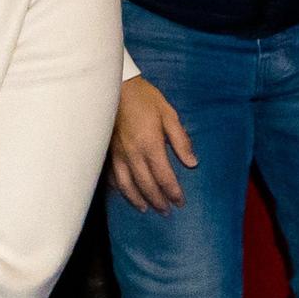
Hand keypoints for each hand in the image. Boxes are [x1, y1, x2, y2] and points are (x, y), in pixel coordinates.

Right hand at [108, 75, 196, 212]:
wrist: (115, 86)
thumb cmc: (144, 98)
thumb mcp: (169, 114)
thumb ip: (181, 140)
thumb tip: (192, 163)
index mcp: (150, 145)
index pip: (164, 176)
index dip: (173, 192)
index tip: (180, 202)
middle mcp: (132, 154)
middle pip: (145, 184)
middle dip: (157, 200)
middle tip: (166, 211)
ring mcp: (117, 153)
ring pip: (126, 184)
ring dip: (137, 199)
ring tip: (145, 209)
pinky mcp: (107, 150)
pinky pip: (111, 174)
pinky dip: (119, 187)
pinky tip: (124, 192)